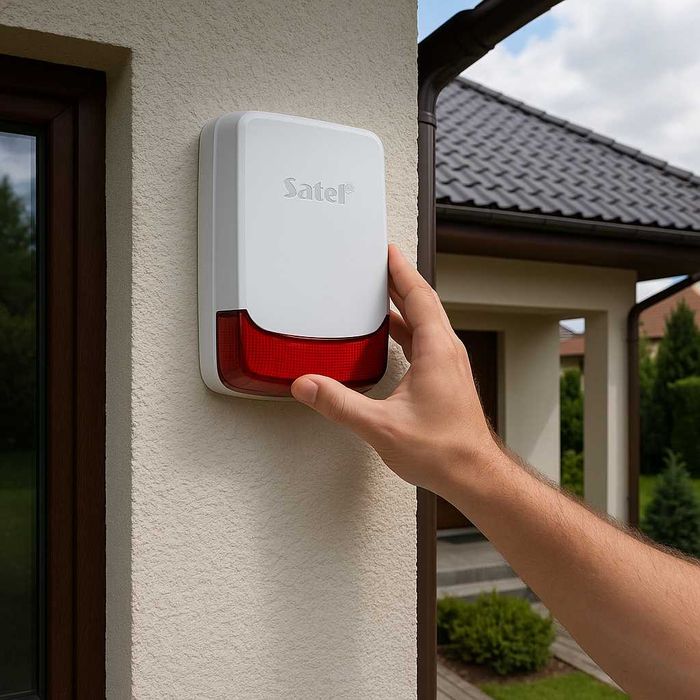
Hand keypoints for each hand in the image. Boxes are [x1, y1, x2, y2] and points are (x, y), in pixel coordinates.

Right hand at [291, 244, 498, 495]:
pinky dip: (409, 328)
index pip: (419, 296)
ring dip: (406, 304)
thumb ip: (340, 404)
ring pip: (427, 321)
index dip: (401, 270)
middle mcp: (447, 352)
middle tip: (380, 263)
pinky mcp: (447, 379)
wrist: (474, 474)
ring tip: (383, 293)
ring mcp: (450, 365)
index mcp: (436, 351)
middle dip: (401, 280)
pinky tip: (394, 335)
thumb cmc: (442, 451)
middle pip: (424, 303)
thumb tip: (308, 385)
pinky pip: (427, 340)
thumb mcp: (381, 426)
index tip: (388, 251)